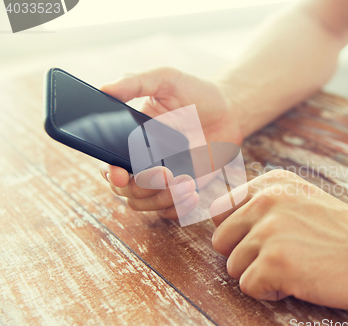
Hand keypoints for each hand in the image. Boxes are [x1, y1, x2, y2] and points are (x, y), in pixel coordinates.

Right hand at [99, 67, 243, 218]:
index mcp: (128, 139)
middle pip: (124, 190)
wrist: (228, 112)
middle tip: (166, 174)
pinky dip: (178, 208)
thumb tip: (105, 88)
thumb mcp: (166, 79)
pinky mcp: (180, 189)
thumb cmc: (195, 93)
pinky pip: (170, 211)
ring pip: (145, 204)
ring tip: (189, 183)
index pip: (108, 162)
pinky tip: (193, 193)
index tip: (120, 173)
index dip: (110, 172)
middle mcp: (140, 162)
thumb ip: (136, 82)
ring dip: (163, 199)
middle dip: (142, 187)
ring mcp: (161, 179)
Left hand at [210, 170, 347, 309]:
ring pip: (233, 266)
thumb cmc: (341, 234)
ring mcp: (269, 231)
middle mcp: (266, 200)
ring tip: (295, 267)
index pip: (220, 209)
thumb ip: (263, 203)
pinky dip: (270, 292)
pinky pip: (248, 287)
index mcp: (271, 183)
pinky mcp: (275, 262)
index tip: (263, 240)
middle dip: (244, 256)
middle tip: (280, 258)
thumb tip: (221, 217)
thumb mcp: (301, 200)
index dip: (237, 232)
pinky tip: (298, 281)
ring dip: (260, 275)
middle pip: (221, 240)